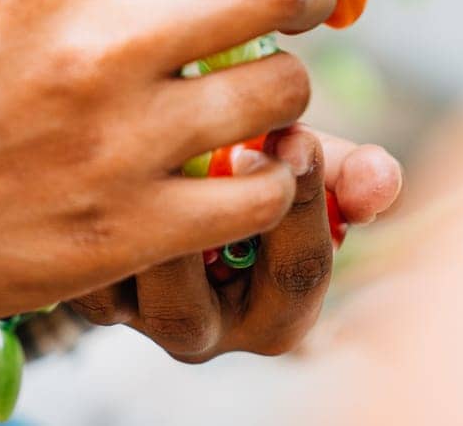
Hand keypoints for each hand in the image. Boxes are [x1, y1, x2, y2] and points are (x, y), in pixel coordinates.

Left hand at [70, 124, 402, 359]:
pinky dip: (91, 200)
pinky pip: (79, 254)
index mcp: (274, 313)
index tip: (296, 134)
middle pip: (195, 307)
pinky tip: (110, 135)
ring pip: (125, 281)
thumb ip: (349, 175)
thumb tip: (384, 178)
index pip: (296, 277)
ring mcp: (133, 312)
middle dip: (212, 217)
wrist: (164, 181)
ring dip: (144, 206)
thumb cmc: (252, 177)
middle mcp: (201, 329)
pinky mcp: (80, 283)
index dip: (302, 207)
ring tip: (164, 133)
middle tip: (235, 139)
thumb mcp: (305, 172)